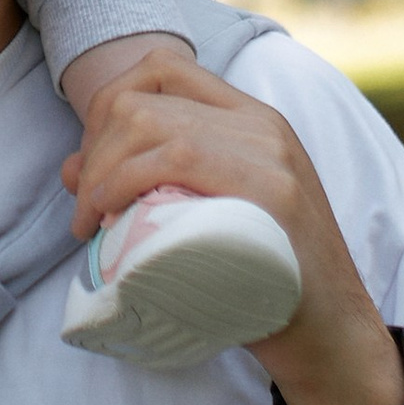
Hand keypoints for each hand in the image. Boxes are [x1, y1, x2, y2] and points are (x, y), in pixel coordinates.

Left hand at [61, 58, 403, 404]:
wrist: (331, 336)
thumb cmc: (260, 283)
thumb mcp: (204, 216)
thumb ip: (150, 185)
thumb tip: (72, 170)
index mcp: (251, 120)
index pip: (162, 67)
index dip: (106, 105)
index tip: (93, 164)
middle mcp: (263, 125)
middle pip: (142, 99)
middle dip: (92, 149)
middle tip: (86, 207)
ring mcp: (271, 155)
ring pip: (150, 124)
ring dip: (99, 172)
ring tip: (91, 222)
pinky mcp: (273, 192)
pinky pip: (178, 157)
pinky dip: (124, 182)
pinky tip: (109, 216)